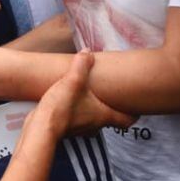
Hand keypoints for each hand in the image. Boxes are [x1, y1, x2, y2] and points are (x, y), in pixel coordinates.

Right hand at [21, 50, 135, 141]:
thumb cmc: (62, 107)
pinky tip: (72, 101)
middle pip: (111, 120)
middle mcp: (95, 125)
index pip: (127, 120)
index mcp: (104, 115)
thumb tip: (87, 51)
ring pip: (94, 120)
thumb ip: (82, 64)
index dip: (134, 114)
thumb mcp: (74, 80)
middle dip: (113, 109)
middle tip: (115, 97)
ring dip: (94, 110)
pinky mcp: (67, 128)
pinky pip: (79, 120)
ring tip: (92, 97)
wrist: (41, 126)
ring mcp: (81, 129)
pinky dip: (80, 112)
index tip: (138, 108)